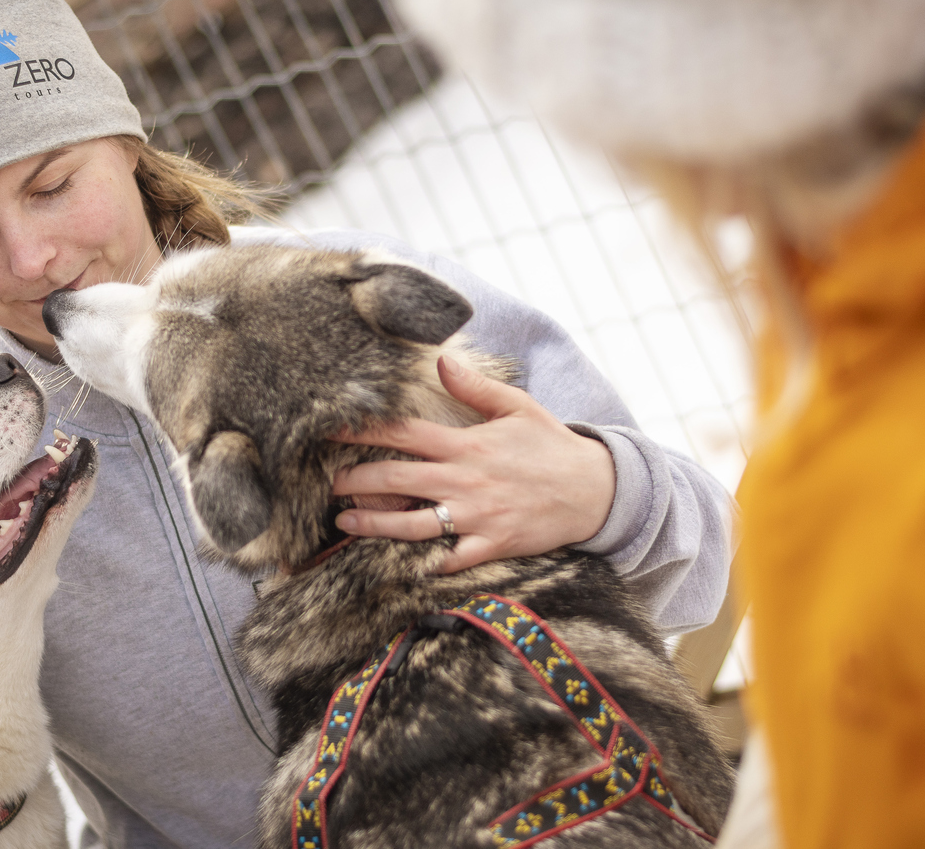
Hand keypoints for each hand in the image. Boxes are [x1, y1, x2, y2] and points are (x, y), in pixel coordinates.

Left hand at [332, 355, 615, 572]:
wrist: (595, 490)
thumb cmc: (552, 446)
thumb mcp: (518, 407)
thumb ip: (475, 388)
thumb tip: (440, 362)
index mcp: (468, 444)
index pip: (404, 434)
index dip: (364, 432)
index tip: (331, 431)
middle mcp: (466, 480)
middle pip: (397, 481)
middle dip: (356, 481)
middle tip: (330, 484)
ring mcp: (477, 516)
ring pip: (413, 524)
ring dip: (374, 525)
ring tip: (345, 522)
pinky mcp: (492, 545)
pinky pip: (450, 559)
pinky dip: (423, 563)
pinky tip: (396, 563)